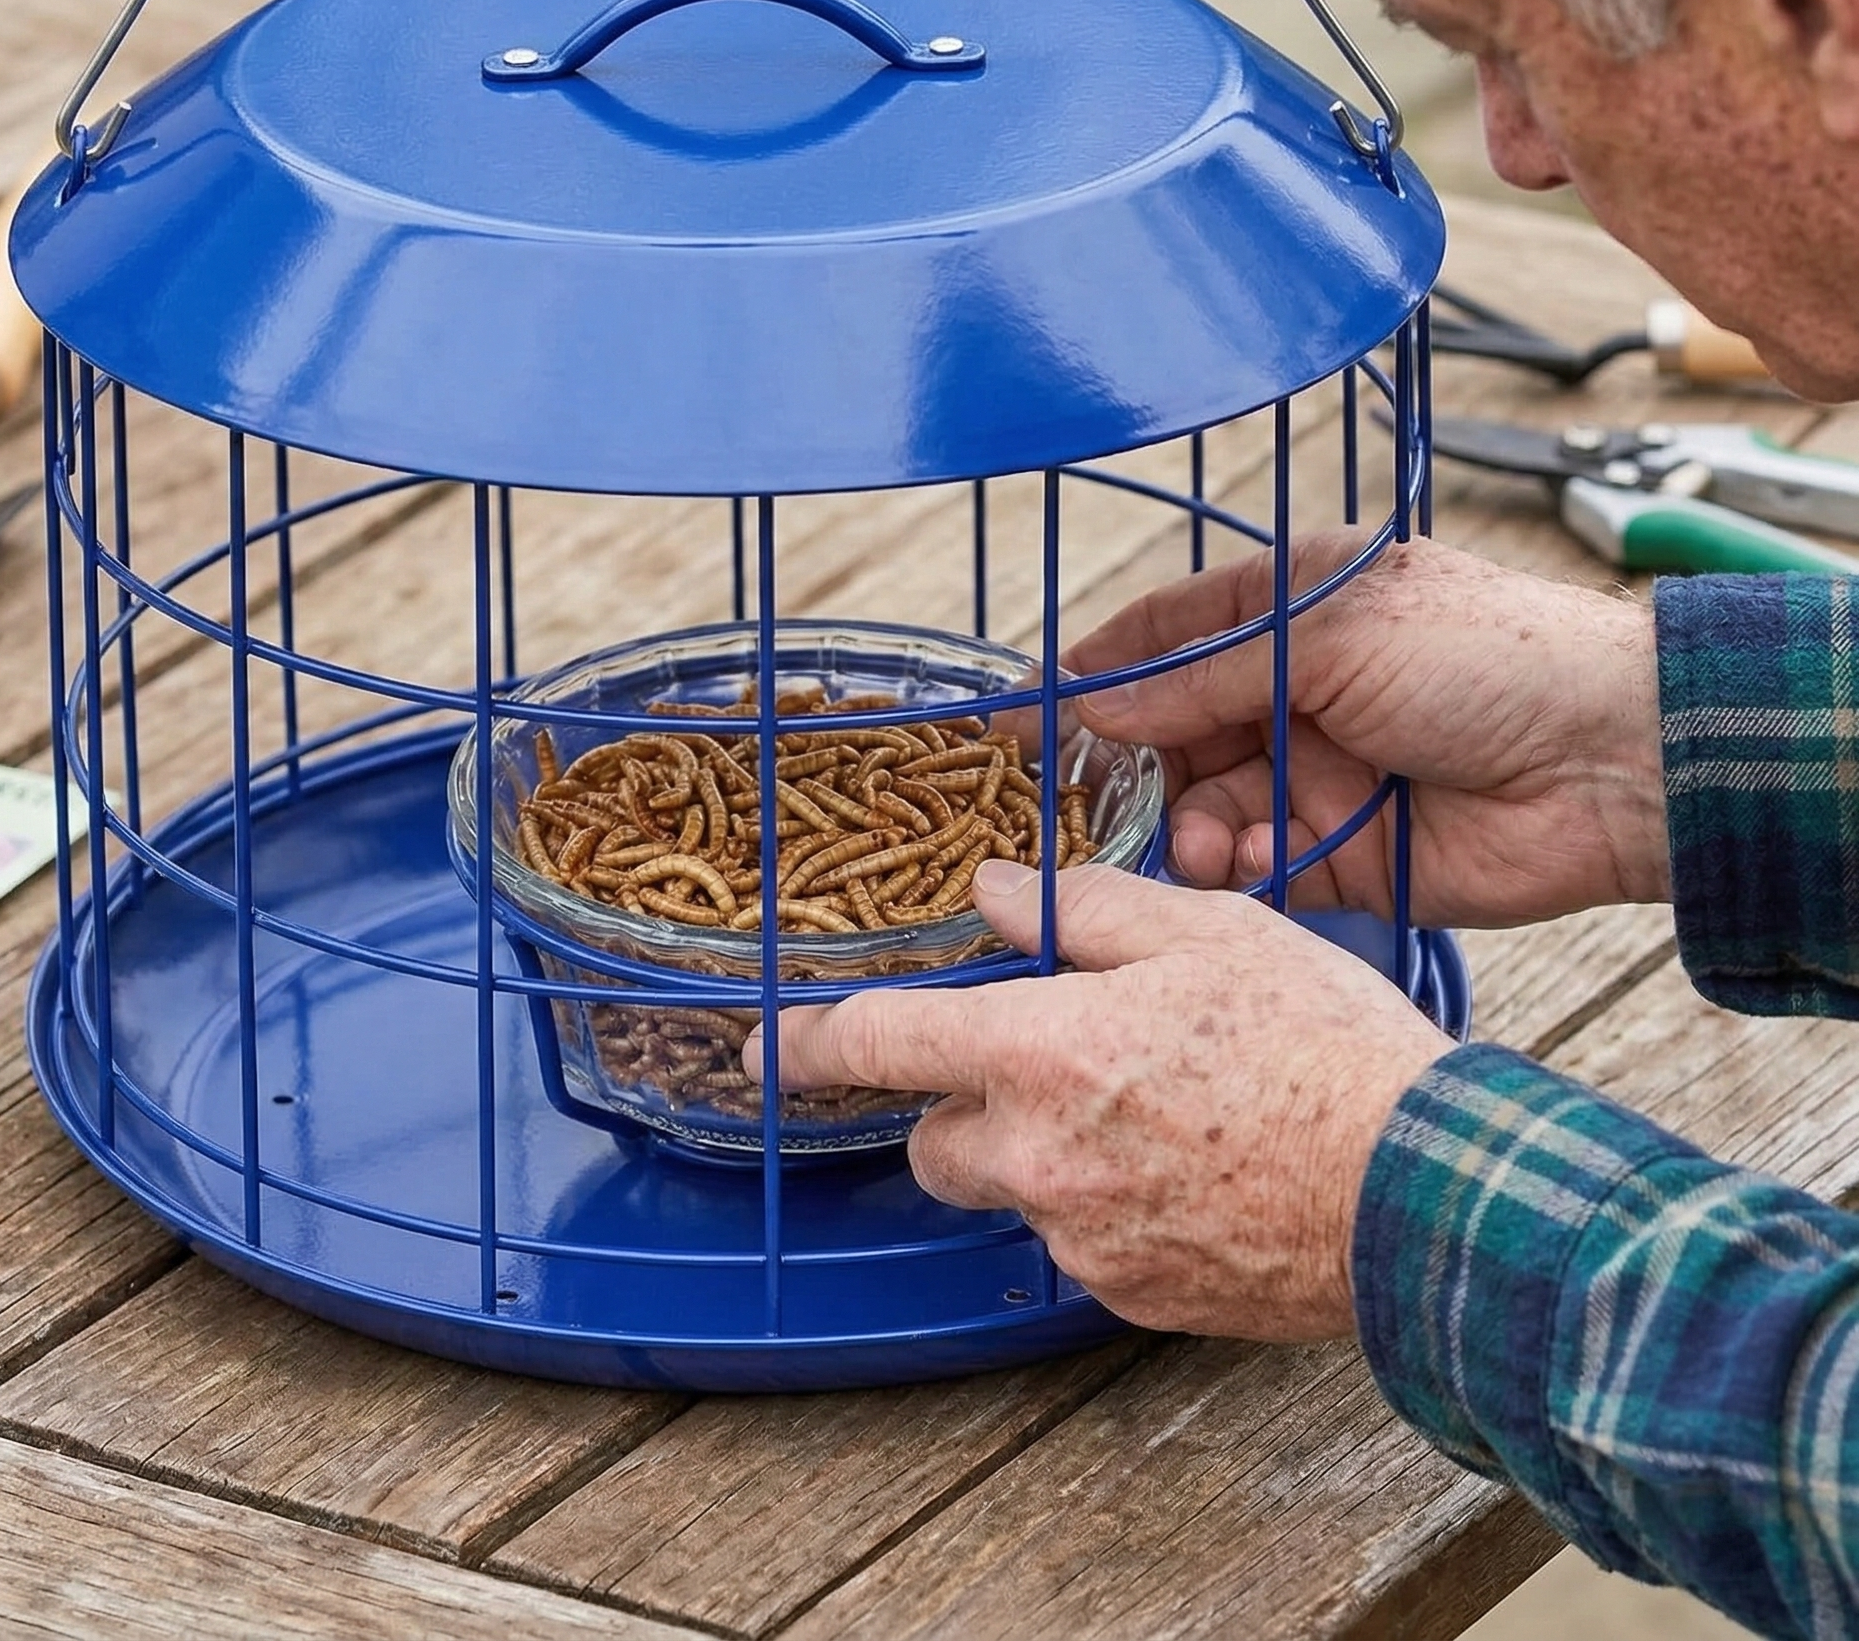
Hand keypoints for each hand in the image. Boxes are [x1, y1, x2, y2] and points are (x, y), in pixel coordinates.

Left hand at [744, 860, 1451, 1340]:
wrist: (1420, 1191)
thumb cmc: (1320, 1044)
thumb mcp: (1204, 930)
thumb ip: (1079, 909)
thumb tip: (995, 892)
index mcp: (1042, 1053)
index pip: (883, 1046)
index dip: (811, 1042)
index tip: (769, 1048)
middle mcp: (1040, 1159)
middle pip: (934, 1140)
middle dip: (962, 1103)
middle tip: (1051, 1063)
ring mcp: (1084, 1239)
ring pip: (1010, 1192)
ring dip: (1039, 1154)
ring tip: (1149, 1113)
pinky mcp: (1131, 1296)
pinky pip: (1079, 1244)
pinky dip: (1105, 1206)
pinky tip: (1187, 1168)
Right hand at [1070, 536, 1667, 927]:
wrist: (1614, 762)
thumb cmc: (1482, 658)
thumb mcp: (1326, 638)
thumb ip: (1199, 677)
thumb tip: (1087, 701)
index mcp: (1288, 611)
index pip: (1159, 636)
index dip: (1090, 671)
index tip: (1022, 713)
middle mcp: (1291, 692)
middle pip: (1167, 732)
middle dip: (1125, 765)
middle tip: (1077, 803)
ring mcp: (1314, 774)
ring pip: (1201, 805)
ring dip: (1183, 823)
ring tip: (1195, 839)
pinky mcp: (1340, 856)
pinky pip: (1254, 868)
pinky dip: (1237, 868)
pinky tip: (1248, 860)